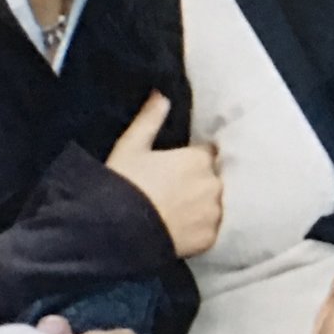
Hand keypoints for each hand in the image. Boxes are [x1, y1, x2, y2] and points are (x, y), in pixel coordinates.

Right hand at [106, 91, 222, 258]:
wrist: (117, 230)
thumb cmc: (123, 183)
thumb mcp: (131, 147)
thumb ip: (150, 120)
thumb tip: (161, 94)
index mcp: (199, 159)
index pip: (208, 153)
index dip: (195, 158)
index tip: (182, 166)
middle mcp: (214, 184)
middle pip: (214, 179)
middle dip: (201, 182)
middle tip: (177, 191)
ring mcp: (214, 213)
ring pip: (216, 205)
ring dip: (204, 206)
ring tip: (181, 213)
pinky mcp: (210, 238)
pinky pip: (211, 230)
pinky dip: (200, 229)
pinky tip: (183, 230)